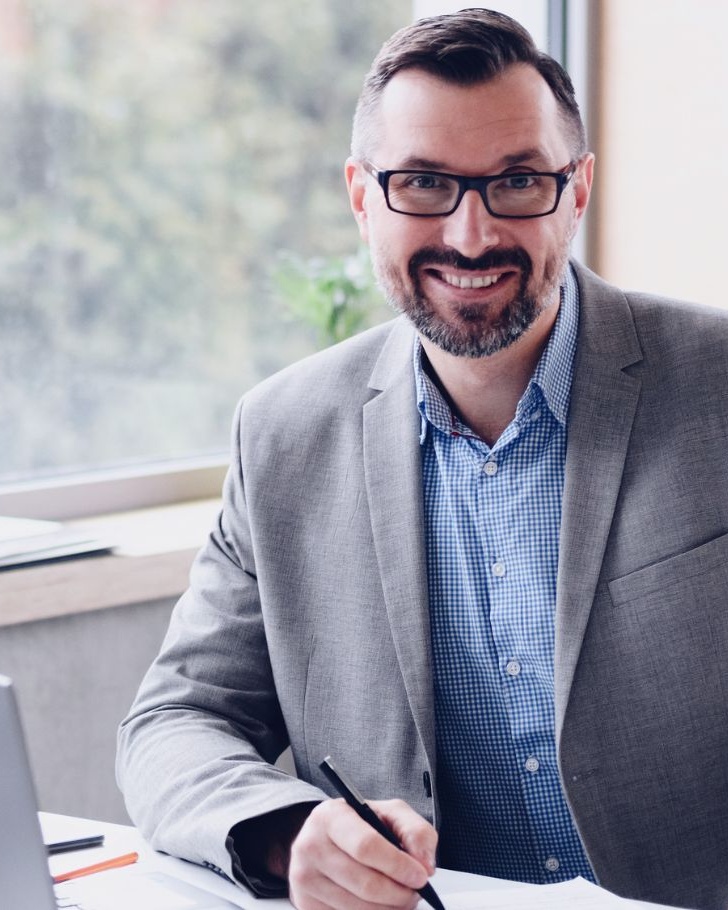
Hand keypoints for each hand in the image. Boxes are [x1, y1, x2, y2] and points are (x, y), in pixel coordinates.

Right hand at [288, 797, 437, 909]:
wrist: (323, 841)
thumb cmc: (359, 826)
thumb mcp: (389, 813)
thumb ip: (414, 830)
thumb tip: (424, 864)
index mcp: (330, 817)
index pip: (365, 846)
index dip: (398, 865)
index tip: (420, 876)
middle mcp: (310, 847)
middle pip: (365, 884)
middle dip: (399, 893)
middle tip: (415, 891)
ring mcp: (304, 880)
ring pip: (358, 909)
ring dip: (389, 909)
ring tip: (400, 896)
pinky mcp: (306, 906)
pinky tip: (380, 904)